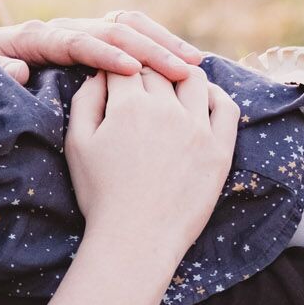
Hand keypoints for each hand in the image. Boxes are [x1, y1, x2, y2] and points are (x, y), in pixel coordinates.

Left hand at [0, 10, 203, 84]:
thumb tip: (18, 68)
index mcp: (35, 37)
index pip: (77, 42)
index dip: (106, 56)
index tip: (135, 70)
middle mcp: (61, 28)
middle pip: (111, 30)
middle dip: (149, 48)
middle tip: (184, 70)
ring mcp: (78, 31)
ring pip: (126, 28)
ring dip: (161, 42)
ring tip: (195, 63)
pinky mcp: (90, 41)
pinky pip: (128, 37)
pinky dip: (155, 45)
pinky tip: (183, 65)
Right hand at [62, 67, 237, 250]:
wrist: (136, 238)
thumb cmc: (101, 194)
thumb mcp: (77, 143)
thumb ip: (85, 100)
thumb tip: (101, 73)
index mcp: (128, 105)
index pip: (126, 66)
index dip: (118, 68)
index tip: (115, 78)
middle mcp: (166, 110)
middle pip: (157, 70)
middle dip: (145, 71)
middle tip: (138, 85)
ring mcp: (197, 129)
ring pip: (193, 79)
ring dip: (179, 75)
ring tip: (171, 85)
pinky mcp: (219, 150)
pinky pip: (226, 107)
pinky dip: (215, 95)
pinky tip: (202, 99)